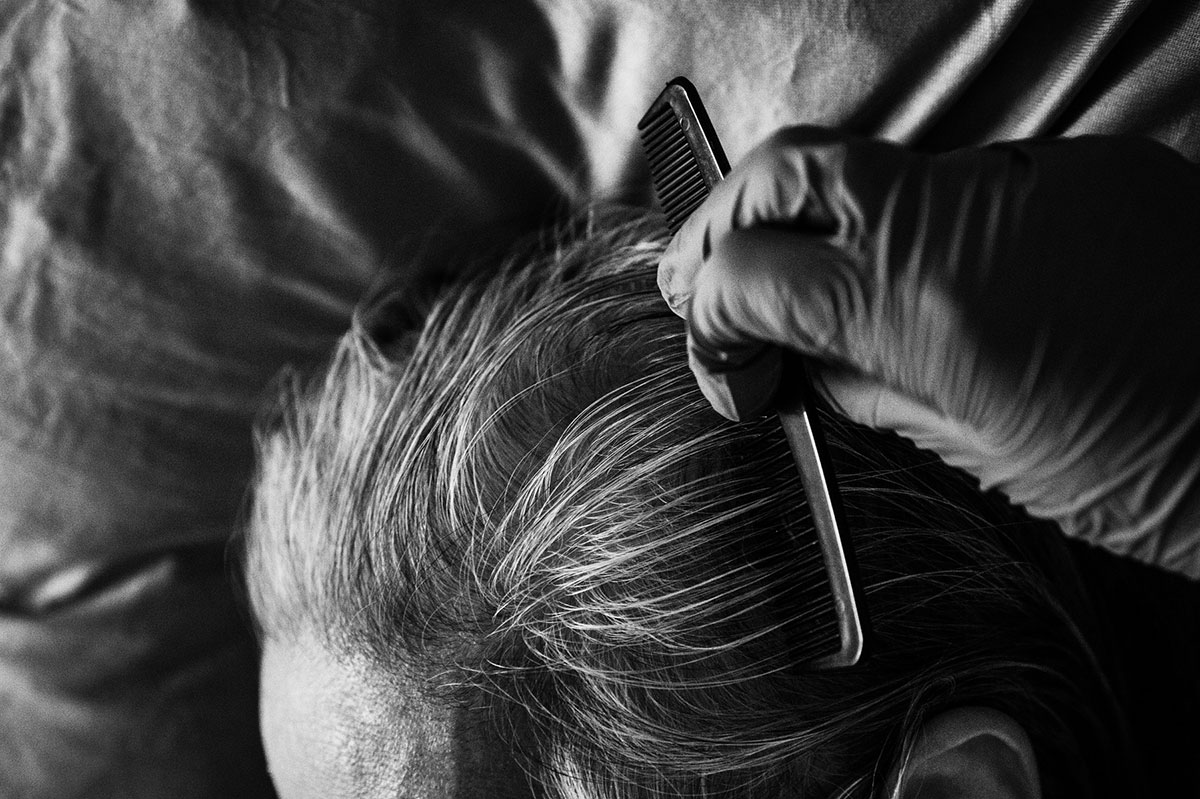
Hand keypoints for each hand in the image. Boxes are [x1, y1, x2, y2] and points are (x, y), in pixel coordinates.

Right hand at [658, 127, 1199, 577]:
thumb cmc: (1145, 469)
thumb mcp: (973, 449)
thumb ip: (861, 385)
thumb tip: (795, 358)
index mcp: (920, 309)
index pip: (747, 274)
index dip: (710, 320)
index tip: (724, 358)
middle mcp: (962, 219)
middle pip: (784, 168)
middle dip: (726, 219)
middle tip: (717, 275)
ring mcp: (1026, 176)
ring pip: (874, 167)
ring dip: (825, 221)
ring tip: (824, 281)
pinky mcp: (1080, 164)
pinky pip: (965, 180)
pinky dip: (925, 223)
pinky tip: (943, 276)